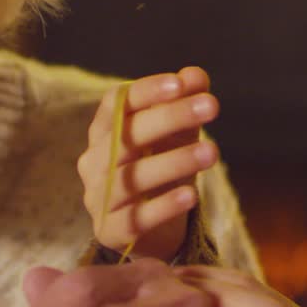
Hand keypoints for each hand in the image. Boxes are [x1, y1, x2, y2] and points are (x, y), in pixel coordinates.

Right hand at [77, 67, 219, 260]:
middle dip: (170, 117)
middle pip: (125, 136)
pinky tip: (191, 194)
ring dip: (173, 162)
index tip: (180, 83)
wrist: (149, 227)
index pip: (116, 103)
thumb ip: (183, 104)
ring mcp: (98, 198)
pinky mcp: (111, 232)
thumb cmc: (159, 167)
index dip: (145, 91)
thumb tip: (196, 75)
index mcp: (104, 130)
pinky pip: (135, 219)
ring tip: (212, 152)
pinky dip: (163, 207)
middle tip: (211, 106)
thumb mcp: (175, 134)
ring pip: (131, 178)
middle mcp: (94, 161)